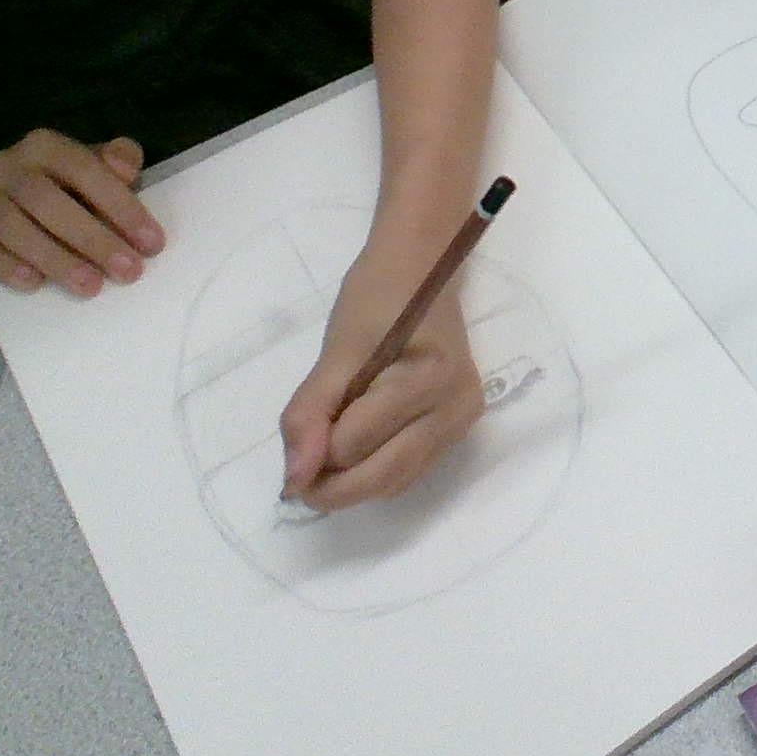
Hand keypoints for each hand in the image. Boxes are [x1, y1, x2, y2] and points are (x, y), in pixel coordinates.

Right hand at [0, 131, 162, 294]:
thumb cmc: (46, 183)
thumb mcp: (82, 165)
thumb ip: (113, 163)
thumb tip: (128, 168)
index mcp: (45, 145)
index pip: (84, 169)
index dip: (119, 205)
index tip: (151, 244)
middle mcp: (6, 164)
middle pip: (47, 201)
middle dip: (92, 239)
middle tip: (127, 272)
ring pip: (12, 226)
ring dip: (54, 258)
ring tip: (90, 286)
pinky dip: (5, 266)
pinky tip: (34, 284)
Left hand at [278, 248, 486, 511]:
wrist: (420, 271)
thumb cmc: (376, 299)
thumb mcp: (334, 351)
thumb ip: (310, 413)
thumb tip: (294, 479)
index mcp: (430, 380)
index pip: (355, 444)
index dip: (316, 447)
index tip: (299, 430)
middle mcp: (456, 410)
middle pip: (383, 477)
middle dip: (333, 484)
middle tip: (297, 472)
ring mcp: (462, 423)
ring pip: (396, 483)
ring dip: (353, 482)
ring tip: (326, 453)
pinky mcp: (458, 430)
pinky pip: (408, 472)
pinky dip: (375, 472)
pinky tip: (358, 448)